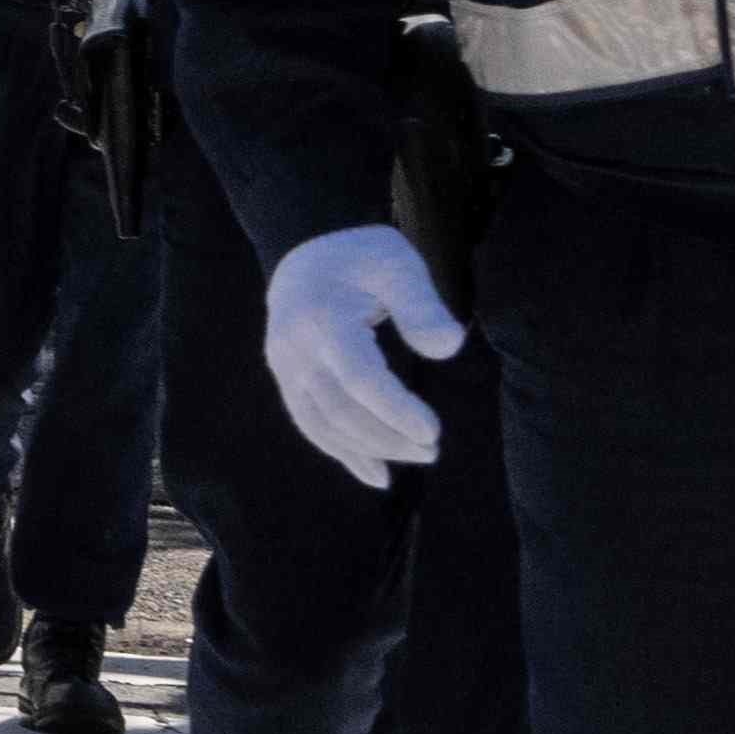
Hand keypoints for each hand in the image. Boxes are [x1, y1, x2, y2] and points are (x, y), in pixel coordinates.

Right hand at [260, 222, 463, 484]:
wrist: (304, 258)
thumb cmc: (360, 258)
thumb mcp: (398, 265)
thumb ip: (422, 306)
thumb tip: (450, 348)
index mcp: (321, 317)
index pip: (359, 377)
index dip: (395, 410)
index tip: (434, 432)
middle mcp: (294, 348)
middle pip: (341, 409)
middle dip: (389, 436)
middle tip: (433, 449)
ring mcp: (285, 368)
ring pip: (325, 424)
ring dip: (372, 449)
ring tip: (418, 456)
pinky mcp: (286, 382)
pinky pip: (312, 425)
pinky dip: (343, 454)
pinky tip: (378, 475)